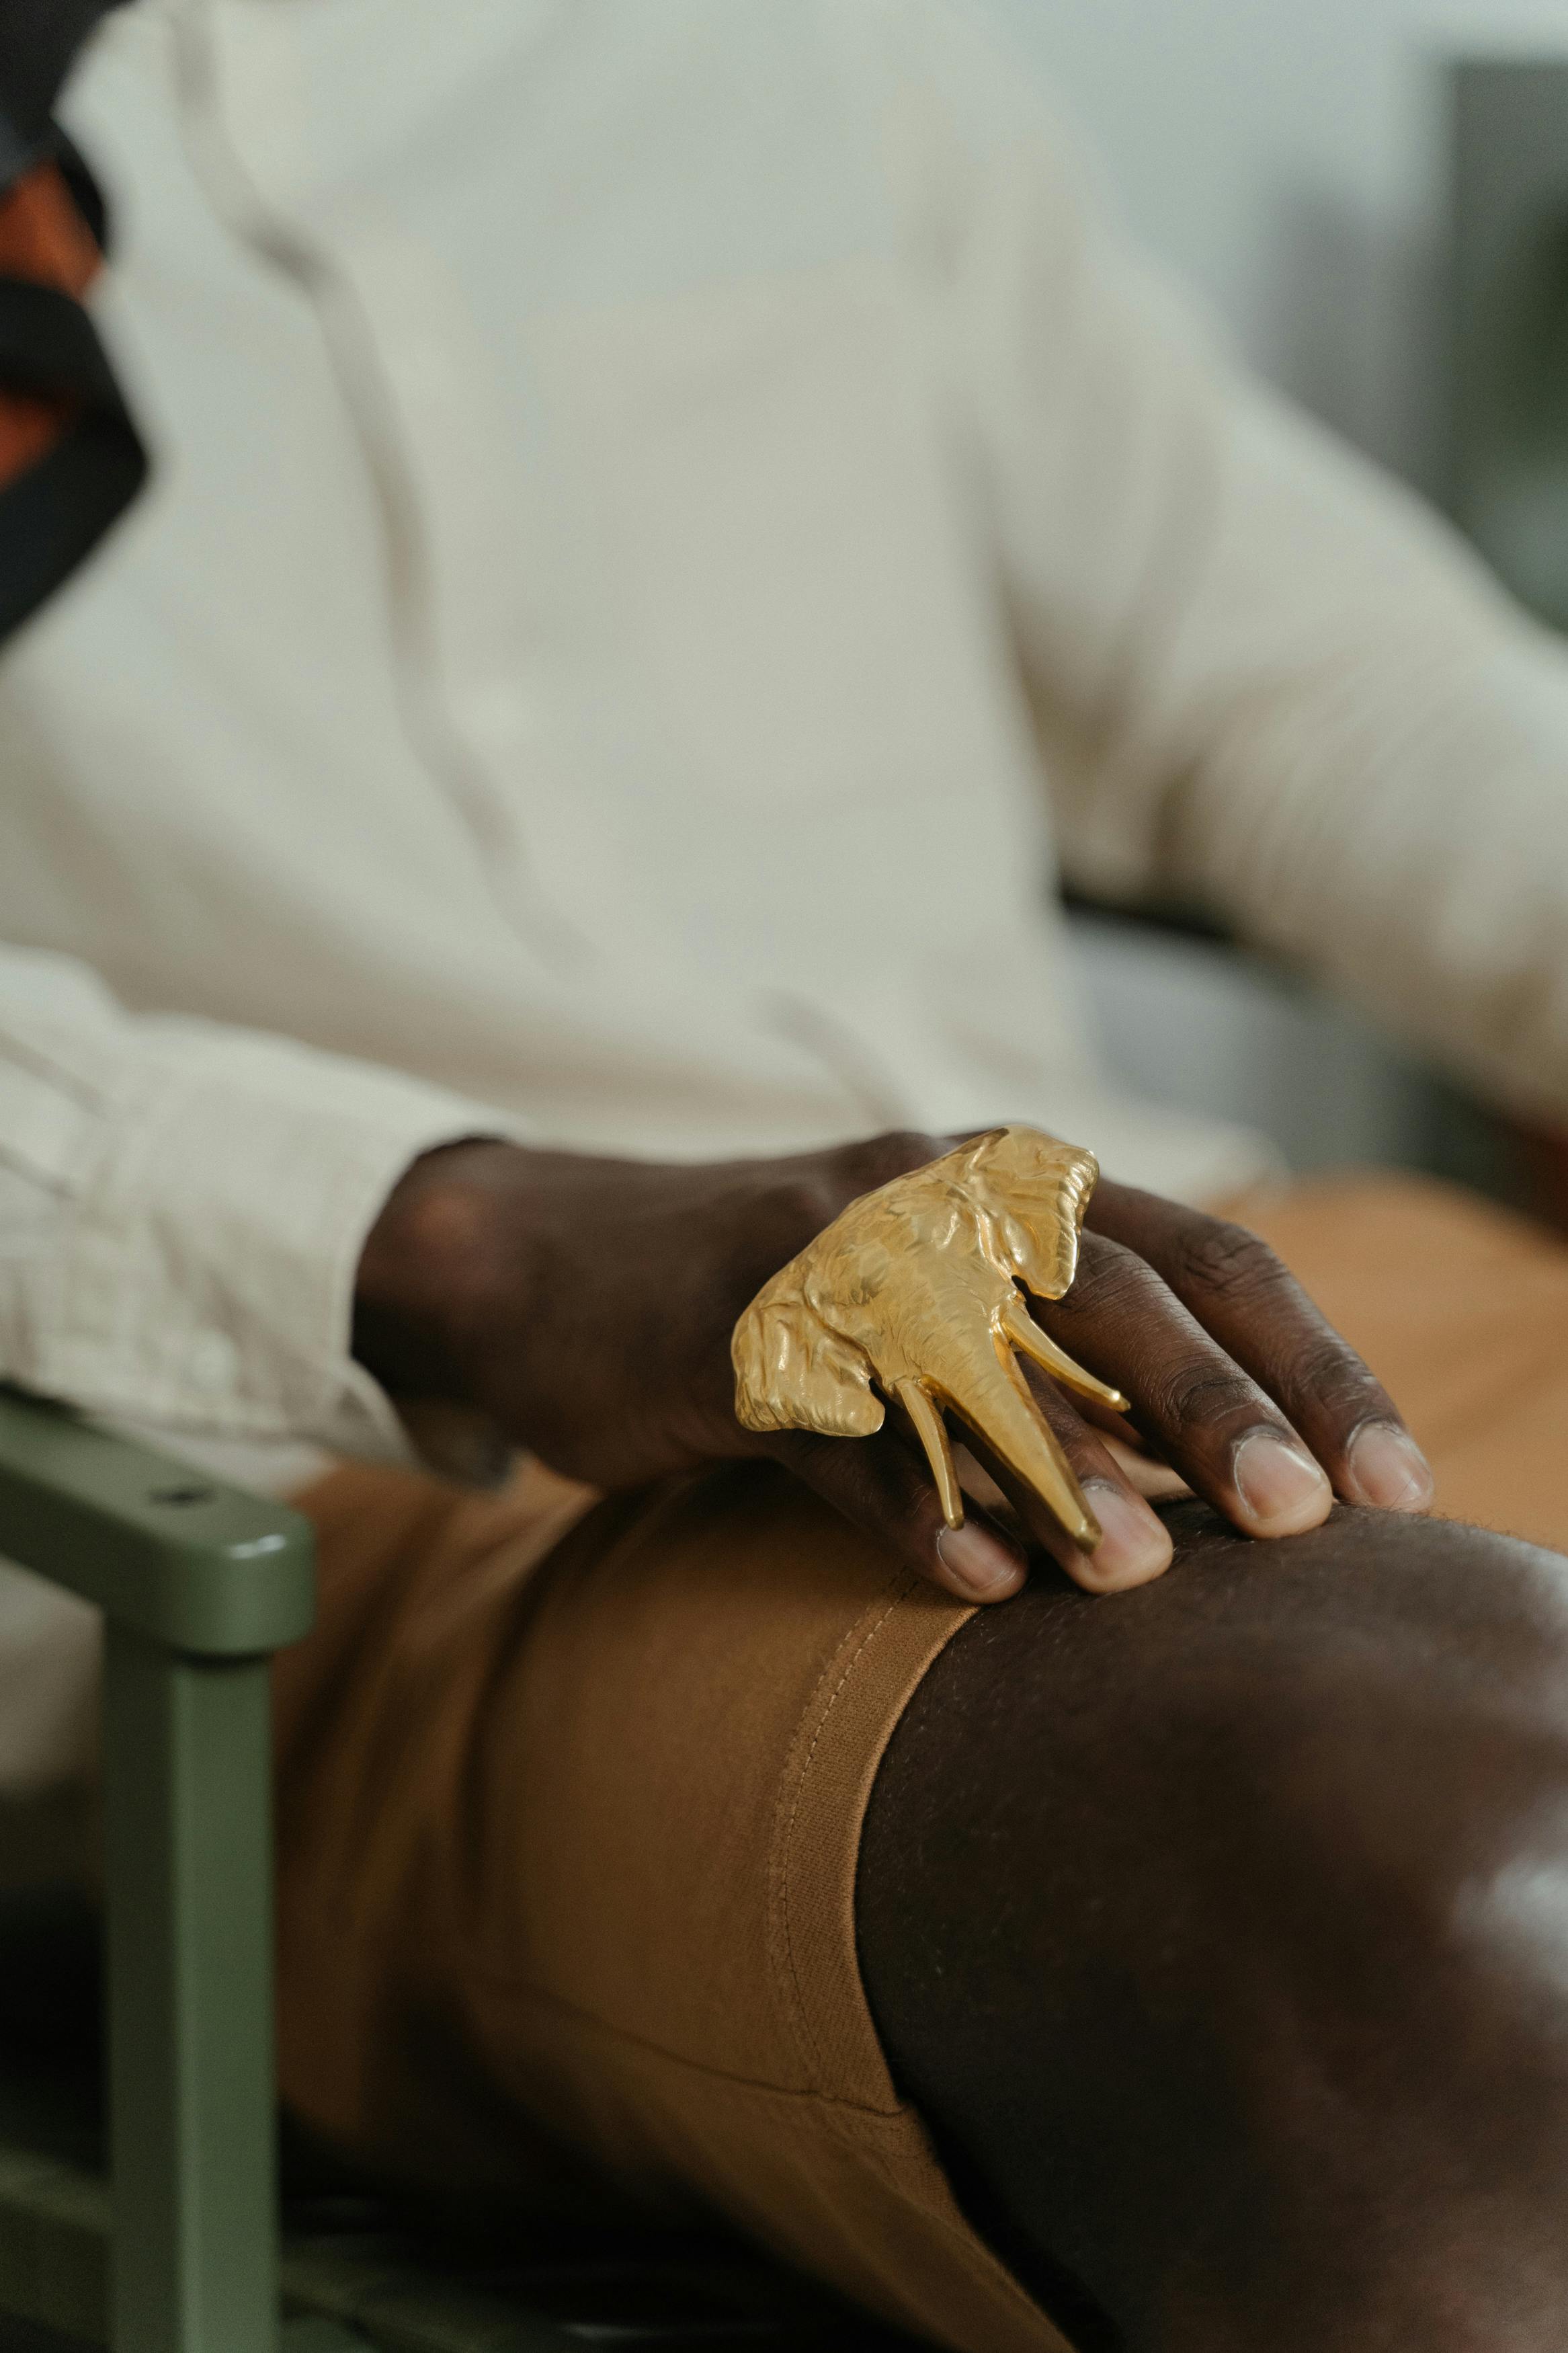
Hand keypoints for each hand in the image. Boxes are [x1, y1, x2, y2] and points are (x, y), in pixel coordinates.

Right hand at [352, 1130, 1433, 1603]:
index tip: (1394, 1488)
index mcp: (1024, 1191)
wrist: (548, 1263)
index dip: (1310, 1366)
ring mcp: (830, 1250)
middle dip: (1215, 1399)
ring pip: (975, 1345)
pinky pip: (830, 1418)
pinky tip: (970, 1582)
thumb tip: (1225, 1510)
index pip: (1211, 1258)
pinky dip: (901, 1500)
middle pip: (1116, 1283)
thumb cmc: (787, 1310)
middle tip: (1301, 1519)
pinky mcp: (725, 1326)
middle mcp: (945, 1196)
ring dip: (1063, 1459)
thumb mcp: (944, 1320)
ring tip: (1145, 1574)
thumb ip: (1073, 1380)